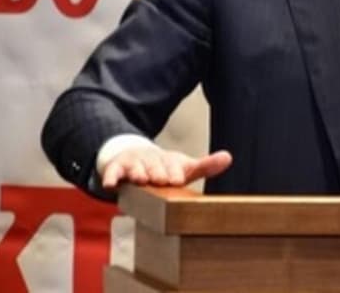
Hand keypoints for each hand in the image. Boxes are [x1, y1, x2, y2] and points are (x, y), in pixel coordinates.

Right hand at [101, 146, 232, 189]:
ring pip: (134, 168)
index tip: (178, 180)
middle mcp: (151, 160)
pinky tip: (110, 184)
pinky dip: (110, 178)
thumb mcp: (184, 167)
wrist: (134, 155)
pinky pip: (112, 173)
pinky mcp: (116, 168)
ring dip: (137, 173)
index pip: (173, 166)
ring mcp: (133, 163)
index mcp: (169, 160)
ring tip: (140, 179)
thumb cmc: (163, 167)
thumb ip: (205, 166)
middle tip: (159, 180)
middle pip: (154, 166)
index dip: (174, 172)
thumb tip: (229, 157)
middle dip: (157, 173)